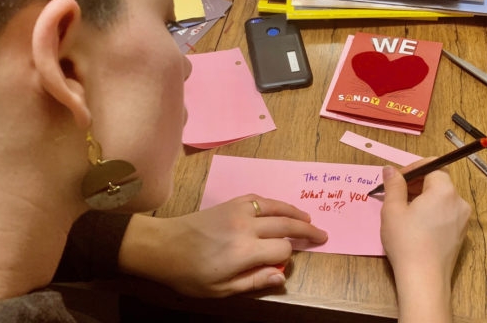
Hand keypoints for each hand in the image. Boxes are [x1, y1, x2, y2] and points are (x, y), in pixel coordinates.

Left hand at [118, 194, 327, 297]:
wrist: (163, 246)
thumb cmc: (190, 274)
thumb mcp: (221, 289)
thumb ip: (254, 282)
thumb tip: (282, 276)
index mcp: (245, 251)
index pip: (282, 248)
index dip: (289, 256)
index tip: (284, 264)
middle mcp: (246, 227)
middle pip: (286, 224)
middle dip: (307, 230)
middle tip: (323, 234)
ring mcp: (238, 211)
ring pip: (275, 207)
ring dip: (295, 212)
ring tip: (309, 218)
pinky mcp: (230, 203)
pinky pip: (258, 199)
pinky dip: (273, 202)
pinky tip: (280, 208)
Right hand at [379, 162, 470, 322]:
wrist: (424, 278)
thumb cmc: (406, 240)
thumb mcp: (392, 209)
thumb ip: (393, 185)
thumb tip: (390, 169)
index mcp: (444, 190)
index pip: (432, 165)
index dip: (413, 168)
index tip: (396, 180)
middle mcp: (459, 201)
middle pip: (439, 181)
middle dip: (417, 183)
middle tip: (396, 195)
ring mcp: (462, 220)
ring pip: (442, 199)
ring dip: (424, 199)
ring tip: (404, 212)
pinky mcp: (461, 235)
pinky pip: (446, 214)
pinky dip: (432, 213)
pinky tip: (416, 228)